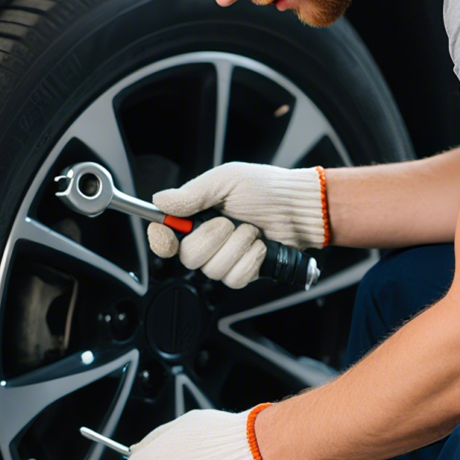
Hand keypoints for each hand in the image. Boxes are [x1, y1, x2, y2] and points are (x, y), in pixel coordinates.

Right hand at [147, 163, 328, 281]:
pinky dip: (250, 261)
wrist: (300, 208)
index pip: (165, 236)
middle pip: (188, 257)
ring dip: (236, 247)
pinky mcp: (245, 272)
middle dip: (211, 239)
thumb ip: (192, 194)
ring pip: (213, 270)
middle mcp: (208, 240)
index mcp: (197, 216)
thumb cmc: (267, 188)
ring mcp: (226, 258)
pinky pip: (235, 279)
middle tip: (230, 222)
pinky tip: (260, 247)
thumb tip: (160, 201)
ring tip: (252, 230)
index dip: (160, 240)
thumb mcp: (226, 180)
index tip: (167, 235)